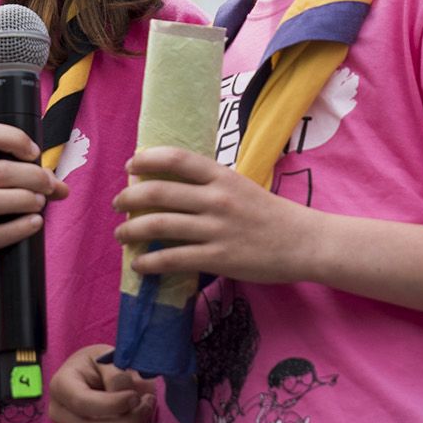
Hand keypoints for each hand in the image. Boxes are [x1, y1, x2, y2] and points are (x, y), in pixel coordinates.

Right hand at [0, 122, 67, 284]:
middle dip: (33, 176)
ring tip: (39, 203)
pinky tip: (34, 223)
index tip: (33, 152)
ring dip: (26, 200)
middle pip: (0, 171)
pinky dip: (21, 228)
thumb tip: (62, 188)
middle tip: (48, 185)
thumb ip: (23, 181)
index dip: (14, 139)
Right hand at [48, 344, 153, 422]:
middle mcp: (57, 412)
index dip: (112, 404)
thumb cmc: (101, 365)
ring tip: (145, 410)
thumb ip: (117, 375)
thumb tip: (127, 398)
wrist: (95, 376)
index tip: (135, 396)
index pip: (82, 403)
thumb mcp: (108, 358)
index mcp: (60, 384)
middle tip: (147, 405)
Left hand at [114, 147, 314, 284]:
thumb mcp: (240, 186)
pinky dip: (150, 262)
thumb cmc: (270, 214)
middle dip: (129, 198)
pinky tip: (139, 264)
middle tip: (117, 205)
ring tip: (121, 235)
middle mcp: (216, 199)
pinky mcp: (219, 258)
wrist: (305, 242)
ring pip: (160, 226)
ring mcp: (217, 229)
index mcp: (222, 176)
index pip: (177, 158)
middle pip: (159, 192)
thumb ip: (209, 183)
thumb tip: (169, 183)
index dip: (147, 159)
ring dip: (132, 230)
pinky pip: (174, 259)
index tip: (130, 166)